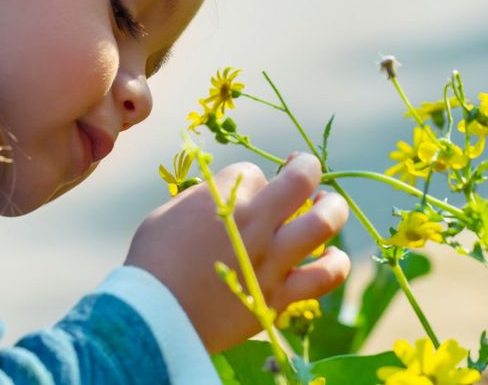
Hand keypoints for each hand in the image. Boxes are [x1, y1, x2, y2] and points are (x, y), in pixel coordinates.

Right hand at [125, 153, 350, 353]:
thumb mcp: (168, 215)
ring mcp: (272, 261)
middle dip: (306, 168)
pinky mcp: (279, 296)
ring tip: (327, 207)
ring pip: (325, 222)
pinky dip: (336, 263)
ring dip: (332, 208)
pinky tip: (332, 256)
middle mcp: (256, 225)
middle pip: (302, 179)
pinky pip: (325, 276)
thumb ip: (201, 201)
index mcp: (224, 201)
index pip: (254, 172)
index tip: (242, 192)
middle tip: (302, 174)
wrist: (154, 319)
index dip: (250, 179)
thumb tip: (223, 198)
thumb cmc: (151, 265)